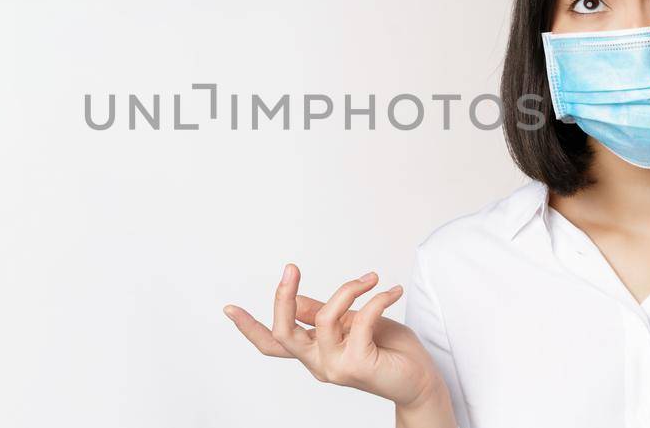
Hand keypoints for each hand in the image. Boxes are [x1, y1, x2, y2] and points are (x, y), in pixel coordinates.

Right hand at [222, 264, 448, 412]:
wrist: (421, 379)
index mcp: (313, 353)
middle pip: (283, 333)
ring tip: (371, 279)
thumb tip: (297, 301)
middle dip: (283, 297)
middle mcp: (319, 364)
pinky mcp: (358, 366)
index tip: (228, 308)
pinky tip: (391, 291)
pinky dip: (377, 298)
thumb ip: (323, 315)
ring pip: (325, 319)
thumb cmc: (390, 351)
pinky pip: (361, 319)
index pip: (273, 343)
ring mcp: (336, 368)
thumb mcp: (351, 324)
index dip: (249, 327)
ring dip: (349, 289)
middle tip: (290, 269)